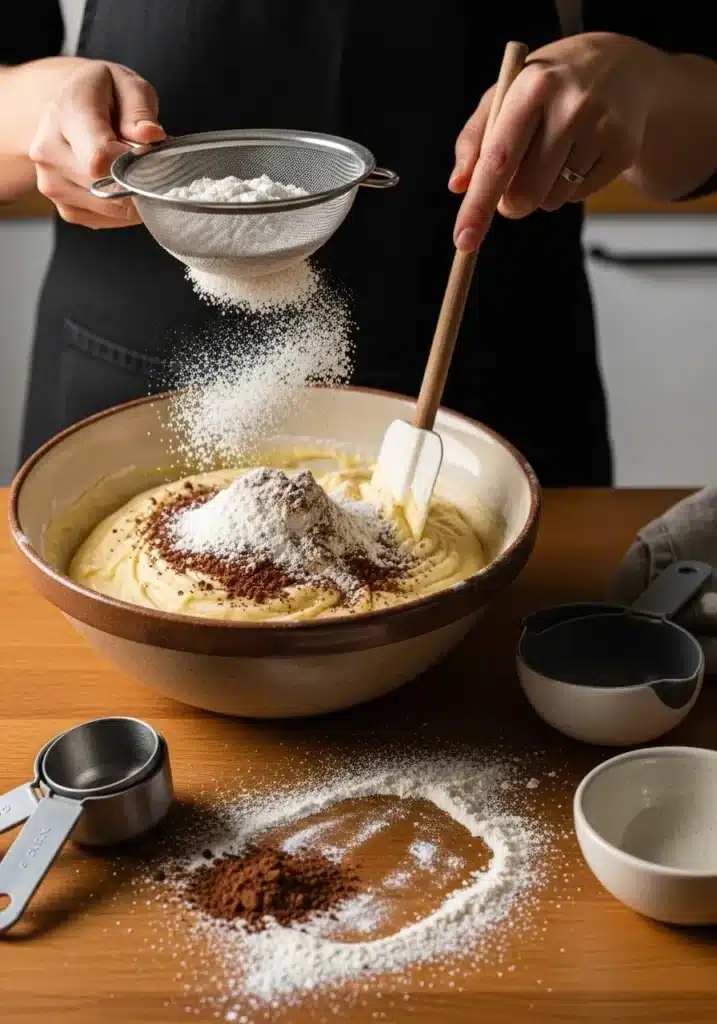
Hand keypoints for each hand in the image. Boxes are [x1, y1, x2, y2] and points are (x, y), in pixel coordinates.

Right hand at [29, 59, 164, 227]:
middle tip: (148, 161)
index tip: (151, 156)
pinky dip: (124, 209)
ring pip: (111, 209)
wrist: (68, 108)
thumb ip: (140, 109)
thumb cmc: (102, 95)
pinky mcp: (65, 209)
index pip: (98, 157)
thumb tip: (151, 136)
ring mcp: (52, 185)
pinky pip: (106, 220)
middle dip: (138, 180)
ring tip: (132, 169)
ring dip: (134, 196)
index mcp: (65, 114)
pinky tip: (122, 184)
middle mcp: (50, 153)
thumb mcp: (126, 84)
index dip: (133, 165)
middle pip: (107, 187)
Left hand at [450, 33, 659, 250]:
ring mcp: (602, 128)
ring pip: (551, 200)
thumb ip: (475, 139)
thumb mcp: (506, 95)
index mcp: (533, 87)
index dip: (478, 205)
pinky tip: (578, 155)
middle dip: (511, 203)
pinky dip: (568, 188)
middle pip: (525, 193)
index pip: (498, 160)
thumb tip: (458, 185)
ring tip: (554, 154)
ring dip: (542, 192)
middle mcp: (571, 105)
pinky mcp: (623, 150)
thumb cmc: (549, 86)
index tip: (463, 241)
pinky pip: (578, 197)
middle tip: (513, 184)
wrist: (622, 67)